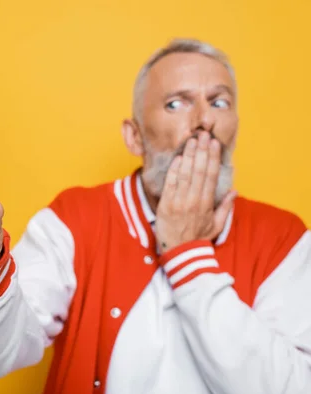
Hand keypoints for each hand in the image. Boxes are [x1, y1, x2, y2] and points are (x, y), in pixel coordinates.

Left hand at [155, 133, 236, 252]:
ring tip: (191, 140)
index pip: (210, 176)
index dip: (212, 158)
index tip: (214, 143)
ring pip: (185, 174)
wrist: (179, 253)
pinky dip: (174, 170)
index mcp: (206, 204)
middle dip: (201, 151)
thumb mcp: (216, 225)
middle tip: (203, 134)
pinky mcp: (165, 205)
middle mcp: (193, 200)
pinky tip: (178, 157)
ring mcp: (178, 202)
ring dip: (189, 155)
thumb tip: (234, 191)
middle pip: (198, 171)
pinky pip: (170, 183)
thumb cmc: (197, 239)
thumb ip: (225, 207)